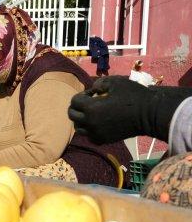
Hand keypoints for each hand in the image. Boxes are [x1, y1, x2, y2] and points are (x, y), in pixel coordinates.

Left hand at [68, 76, 190, 142]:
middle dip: (77, 107)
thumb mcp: (115, 82)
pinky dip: (89, 130)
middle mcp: (90, 123)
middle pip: (72, 115)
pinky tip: (97, 124)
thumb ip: (100, 83)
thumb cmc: (133, 95)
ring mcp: (96, 133)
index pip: (74, 101)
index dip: (82, 95)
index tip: (93, 93)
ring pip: (78, 128)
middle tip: (88, 103)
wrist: (149, 114)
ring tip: (92, 114)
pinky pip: (89, 136)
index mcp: (91, 108)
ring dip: (81, 119)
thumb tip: (92, 89)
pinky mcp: (104, 140)